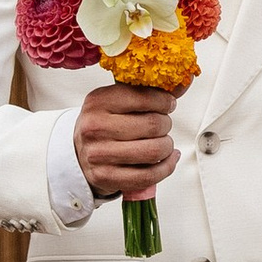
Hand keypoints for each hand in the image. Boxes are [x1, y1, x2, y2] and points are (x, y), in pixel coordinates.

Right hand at [75, 83, 181, 198]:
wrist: (79, 154)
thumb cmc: (103, 126)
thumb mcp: (116, 102)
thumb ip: (146, 93)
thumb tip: (182, 84)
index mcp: (98, 102)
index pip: (143, 97)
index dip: (164, 101)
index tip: (168, 104)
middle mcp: (95, 127)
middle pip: (153, 125)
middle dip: (166, 125)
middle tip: (163, 125)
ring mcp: (99, 154)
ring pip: (154, 151)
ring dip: (167, 146)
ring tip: (163, 143)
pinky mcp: (106, 177)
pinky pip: (148, 175)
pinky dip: (166, 167)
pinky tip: (167, 159)